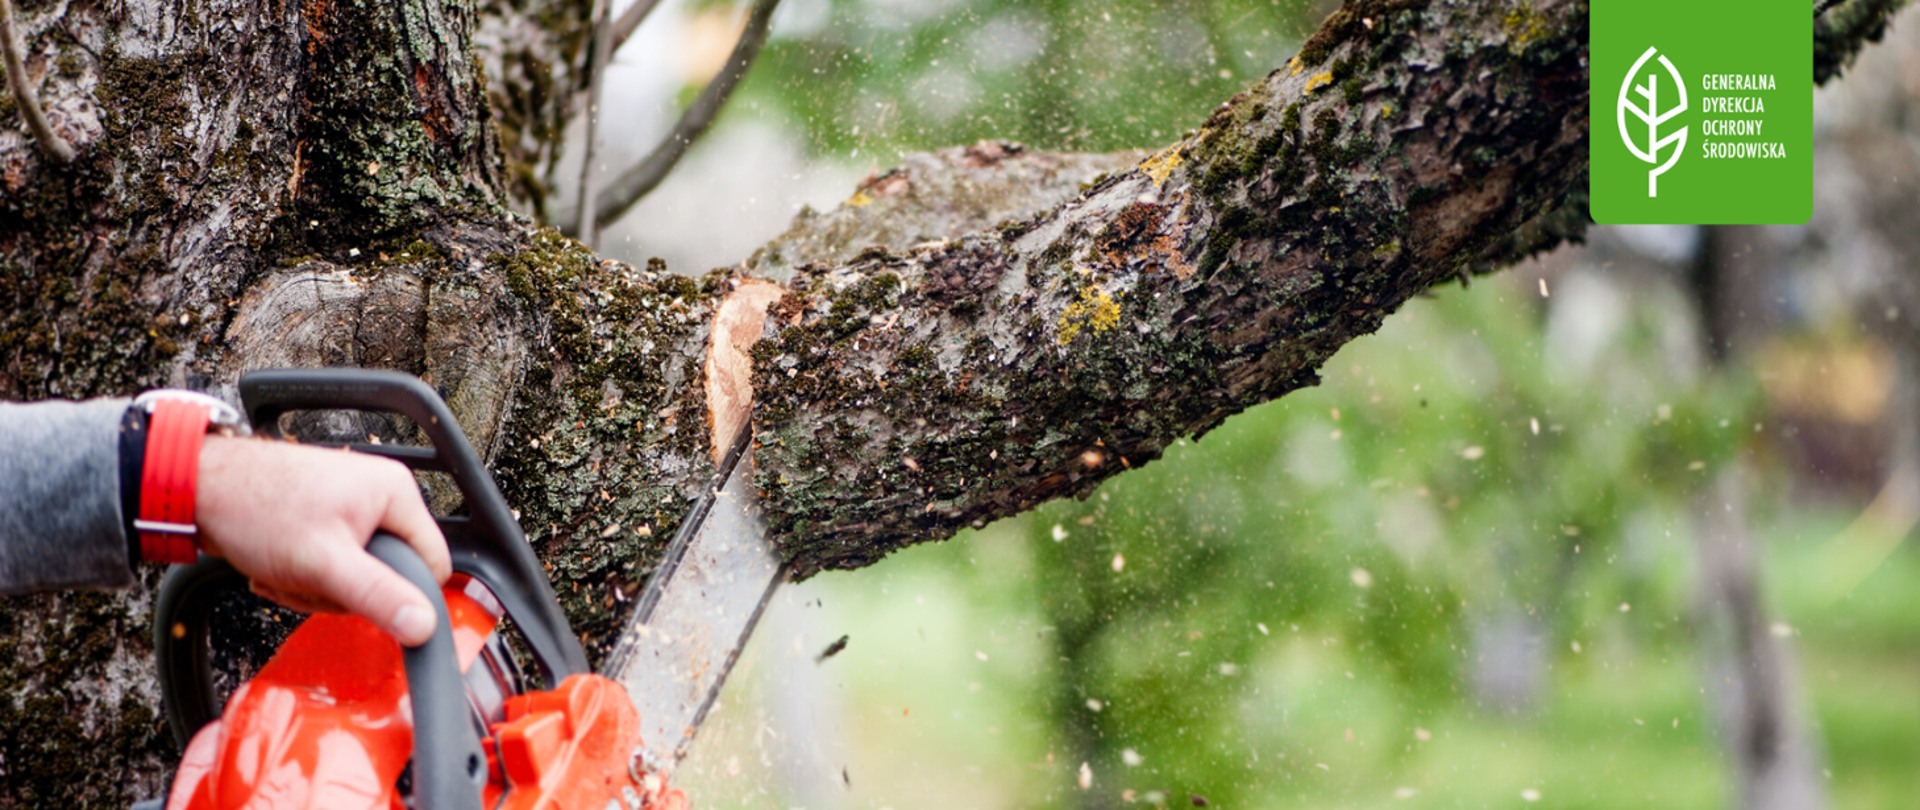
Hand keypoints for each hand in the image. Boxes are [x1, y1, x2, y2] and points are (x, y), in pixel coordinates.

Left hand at [192, 435, 450, 645]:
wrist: (198, 489)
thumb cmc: (254, 507)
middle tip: (309, 579)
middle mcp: (379, 495)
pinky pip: (332, 567)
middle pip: (389, 574)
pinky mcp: (325, 520)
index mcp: (395, 493)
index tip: (360, 598)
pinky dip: (303, 576)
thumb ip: (378, 595)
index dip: (401, 594)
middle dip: (343, 591)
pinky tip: (277, 566)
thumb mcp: (324, 563)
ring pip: (356, 576)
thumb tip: (425, 626)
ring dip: (316, 587)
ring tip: (286, 570)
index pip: (432, 564)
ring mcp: (351, 507)